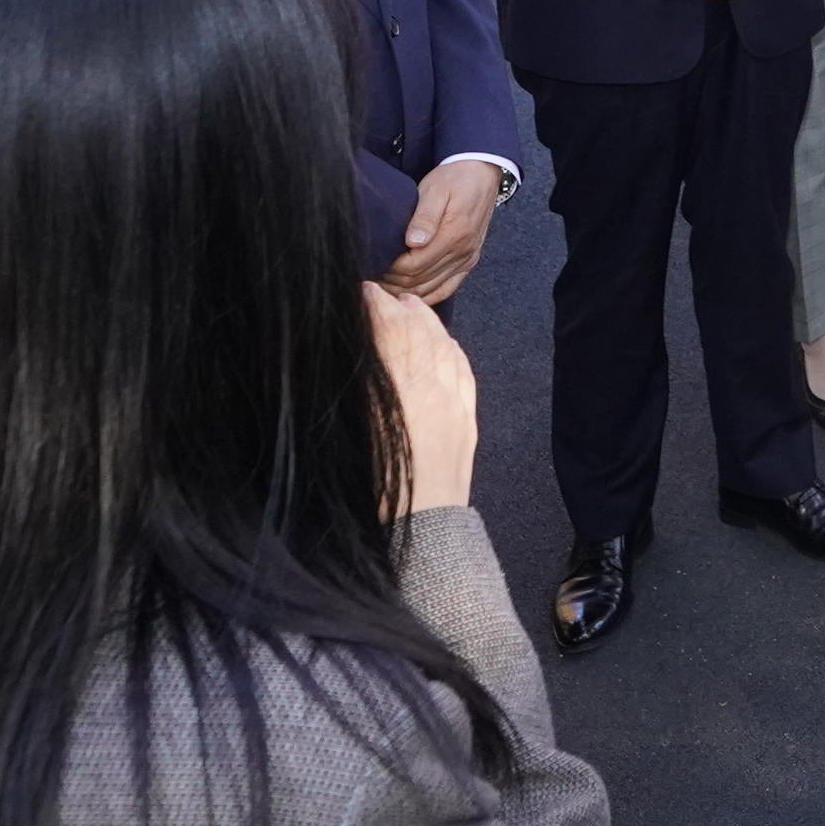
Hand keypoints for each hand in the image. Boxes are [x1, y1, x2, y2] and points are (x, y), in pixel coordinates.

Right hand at [362, 283, 476, 514]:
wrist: (422, 534)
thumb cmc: (375, 493)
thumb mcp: (356, 434)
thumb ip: (360, 388)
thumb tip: (355, 348)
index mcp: (403, 394)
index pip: (391, 332)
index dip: (375, 307)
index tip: (360, 291)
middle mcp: (435, 392)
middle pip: (418, 334)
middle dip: (398, 308)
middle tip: (380, 294)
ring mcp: (457, 405)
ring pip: (444, 347)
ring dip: (426, 323)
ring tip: (409, 307)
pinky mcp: (469, 420)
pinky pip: (463, 370)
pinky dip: (450, 347)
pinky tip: (442, 340)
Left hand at [385, 155, 504, 302]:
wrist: (482, 174)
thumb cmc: (455, 179)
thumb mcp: (436, 189)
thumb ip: (425, 216)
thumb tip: (413, 242)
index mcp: (454, 234)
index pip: (414, 265)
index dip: (391, 269)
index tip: (374, 263)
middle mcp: (462, 252)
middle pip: (420, 281)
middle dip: (393, 282)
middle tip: (372, 277)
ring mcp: (466, 259)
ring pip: (431, 289)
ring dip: (405, 292)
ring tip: (383, 286)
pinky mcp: (468, 262)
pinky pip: (446, 289)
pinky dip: (426, 296)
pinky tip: (408, 295)